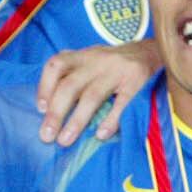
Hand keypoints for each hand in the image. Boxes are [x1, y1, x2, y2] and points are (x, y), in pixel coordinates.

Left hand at [38, 40, 160, 145]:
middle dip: (56, 112)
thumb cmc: (112, 66)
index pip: (56, 65)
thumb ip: (73, 79)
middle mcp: (96, 60)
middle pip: (70, 85)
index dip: (44, 87)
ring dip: (77, 120)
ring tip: (65, 140)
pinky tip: (100, 135)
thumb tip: (49, 114)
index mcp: (82, 56)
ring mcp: (117, 70)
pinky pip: (122, 102)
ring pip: (92, 95)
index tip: (40, 109)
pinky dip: (110, 119)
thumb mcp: (90, 63)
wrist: (152, 52)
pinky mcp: (137, 81)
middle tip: (46, 136)